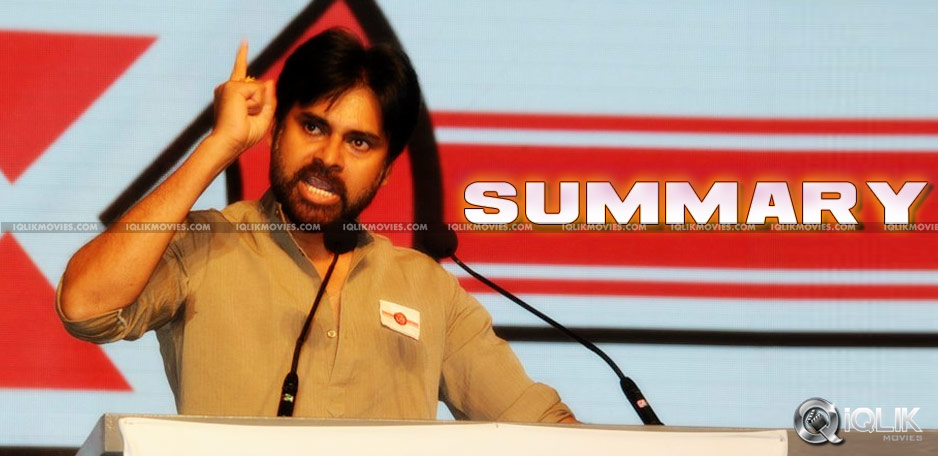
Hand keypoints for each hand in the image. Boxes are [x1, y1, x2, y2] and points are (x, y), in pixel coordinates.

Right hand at [209, 41, 275, 159]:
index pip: (240, 71)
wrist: (229, 143)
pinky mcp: (233, 87)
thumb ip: (269, 100)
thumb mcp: (263, 118)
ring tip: (243, 115)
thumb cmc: (243, 136)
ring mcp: (229, 86)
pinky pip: (257, 91)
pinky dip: (256, 104)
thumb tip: (270, 80)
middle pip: (260, 87)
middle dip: (261, 104)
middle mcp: (228, 87)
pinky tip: (242, 111)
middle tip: (245, 117)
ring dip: (258, 105)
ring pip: (260, 89)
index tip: (244, 42)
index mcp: (233, 93)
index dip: (242, 56)